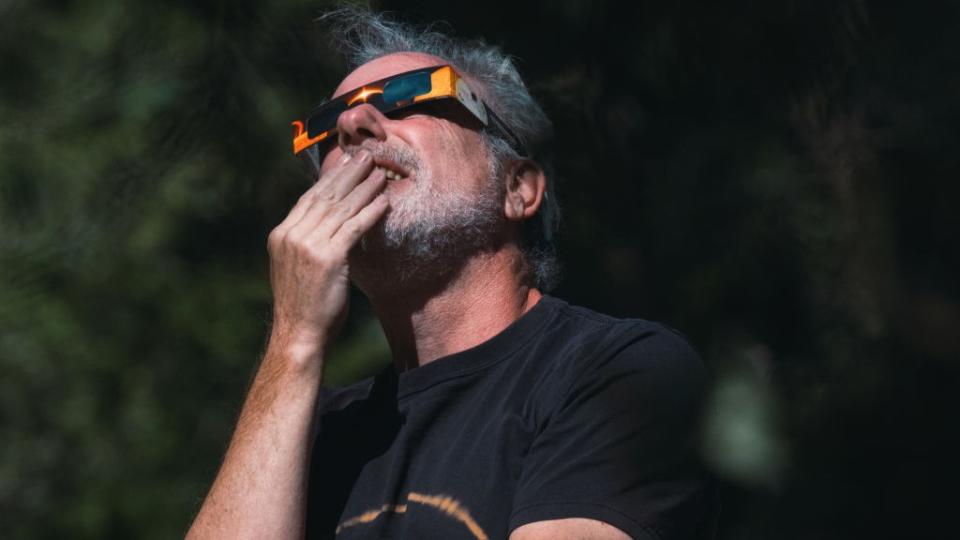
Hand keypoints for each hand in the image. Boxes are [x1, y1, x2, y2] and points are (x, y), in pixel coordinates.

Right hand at [266, 149, 387, 366]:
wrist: (299, 334)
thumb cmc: (304, 306)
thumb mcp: (298, 267)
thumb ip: (309, 243)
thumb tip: (331, 225)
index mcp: (281, 235)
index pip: (308, 199)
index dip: (330, 179)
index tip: (346, 164)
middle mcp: (291, 235)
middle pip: (324, 196)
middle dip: (347, 174)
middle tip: (365, 156)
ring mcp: (308, 245)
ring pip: (341, 208)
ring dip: (363, 188)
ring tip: (380, 172)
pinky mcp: (328, 257)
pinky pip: (354, 228)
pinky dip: (371, 212)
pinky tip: (385, 202)